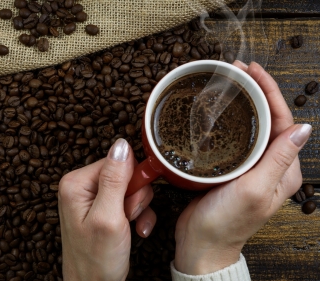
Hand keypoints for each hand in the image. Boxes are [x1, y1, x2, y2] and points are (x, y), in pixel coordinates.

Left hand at [58, 139, 155, 280]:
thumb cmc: (96, 260)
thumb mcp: (108, 217)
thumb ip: (115, 179)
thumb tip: (121, 144)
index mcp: (76, 183)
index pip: (115, 161)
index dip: (131, 180)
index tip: (131, 203)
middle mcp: (82, 187)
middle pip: (124, 174)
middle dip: (135, 197)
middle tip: (127, 216)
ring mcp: (93, 199)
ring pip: (131, 188)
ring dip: (138, 208)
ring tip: (129, 225)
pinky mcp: (104, 209)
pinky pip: (130, 201)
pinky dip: (138, 216)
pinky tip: (136, 230)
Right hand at [174, 61, 311, 274]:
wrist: (201, 243)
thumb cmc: (225, 223)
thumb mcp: (253, 189)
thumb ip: (278, 159)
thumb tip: (305, 129)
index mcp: (284, 170)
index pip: (284, 121)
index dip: (270, 92)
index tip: (253, 71)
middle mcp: (271, 166)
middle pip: (269, 119)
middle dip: (257, 92)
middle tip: (238, 71)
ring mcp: (251, 167)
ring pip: (252, 126)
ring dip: (243, 103)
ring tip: (229, 84)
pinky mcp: (232, 169)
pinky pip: (235, 138)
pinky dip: (229, 120)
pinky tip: (218, 112)